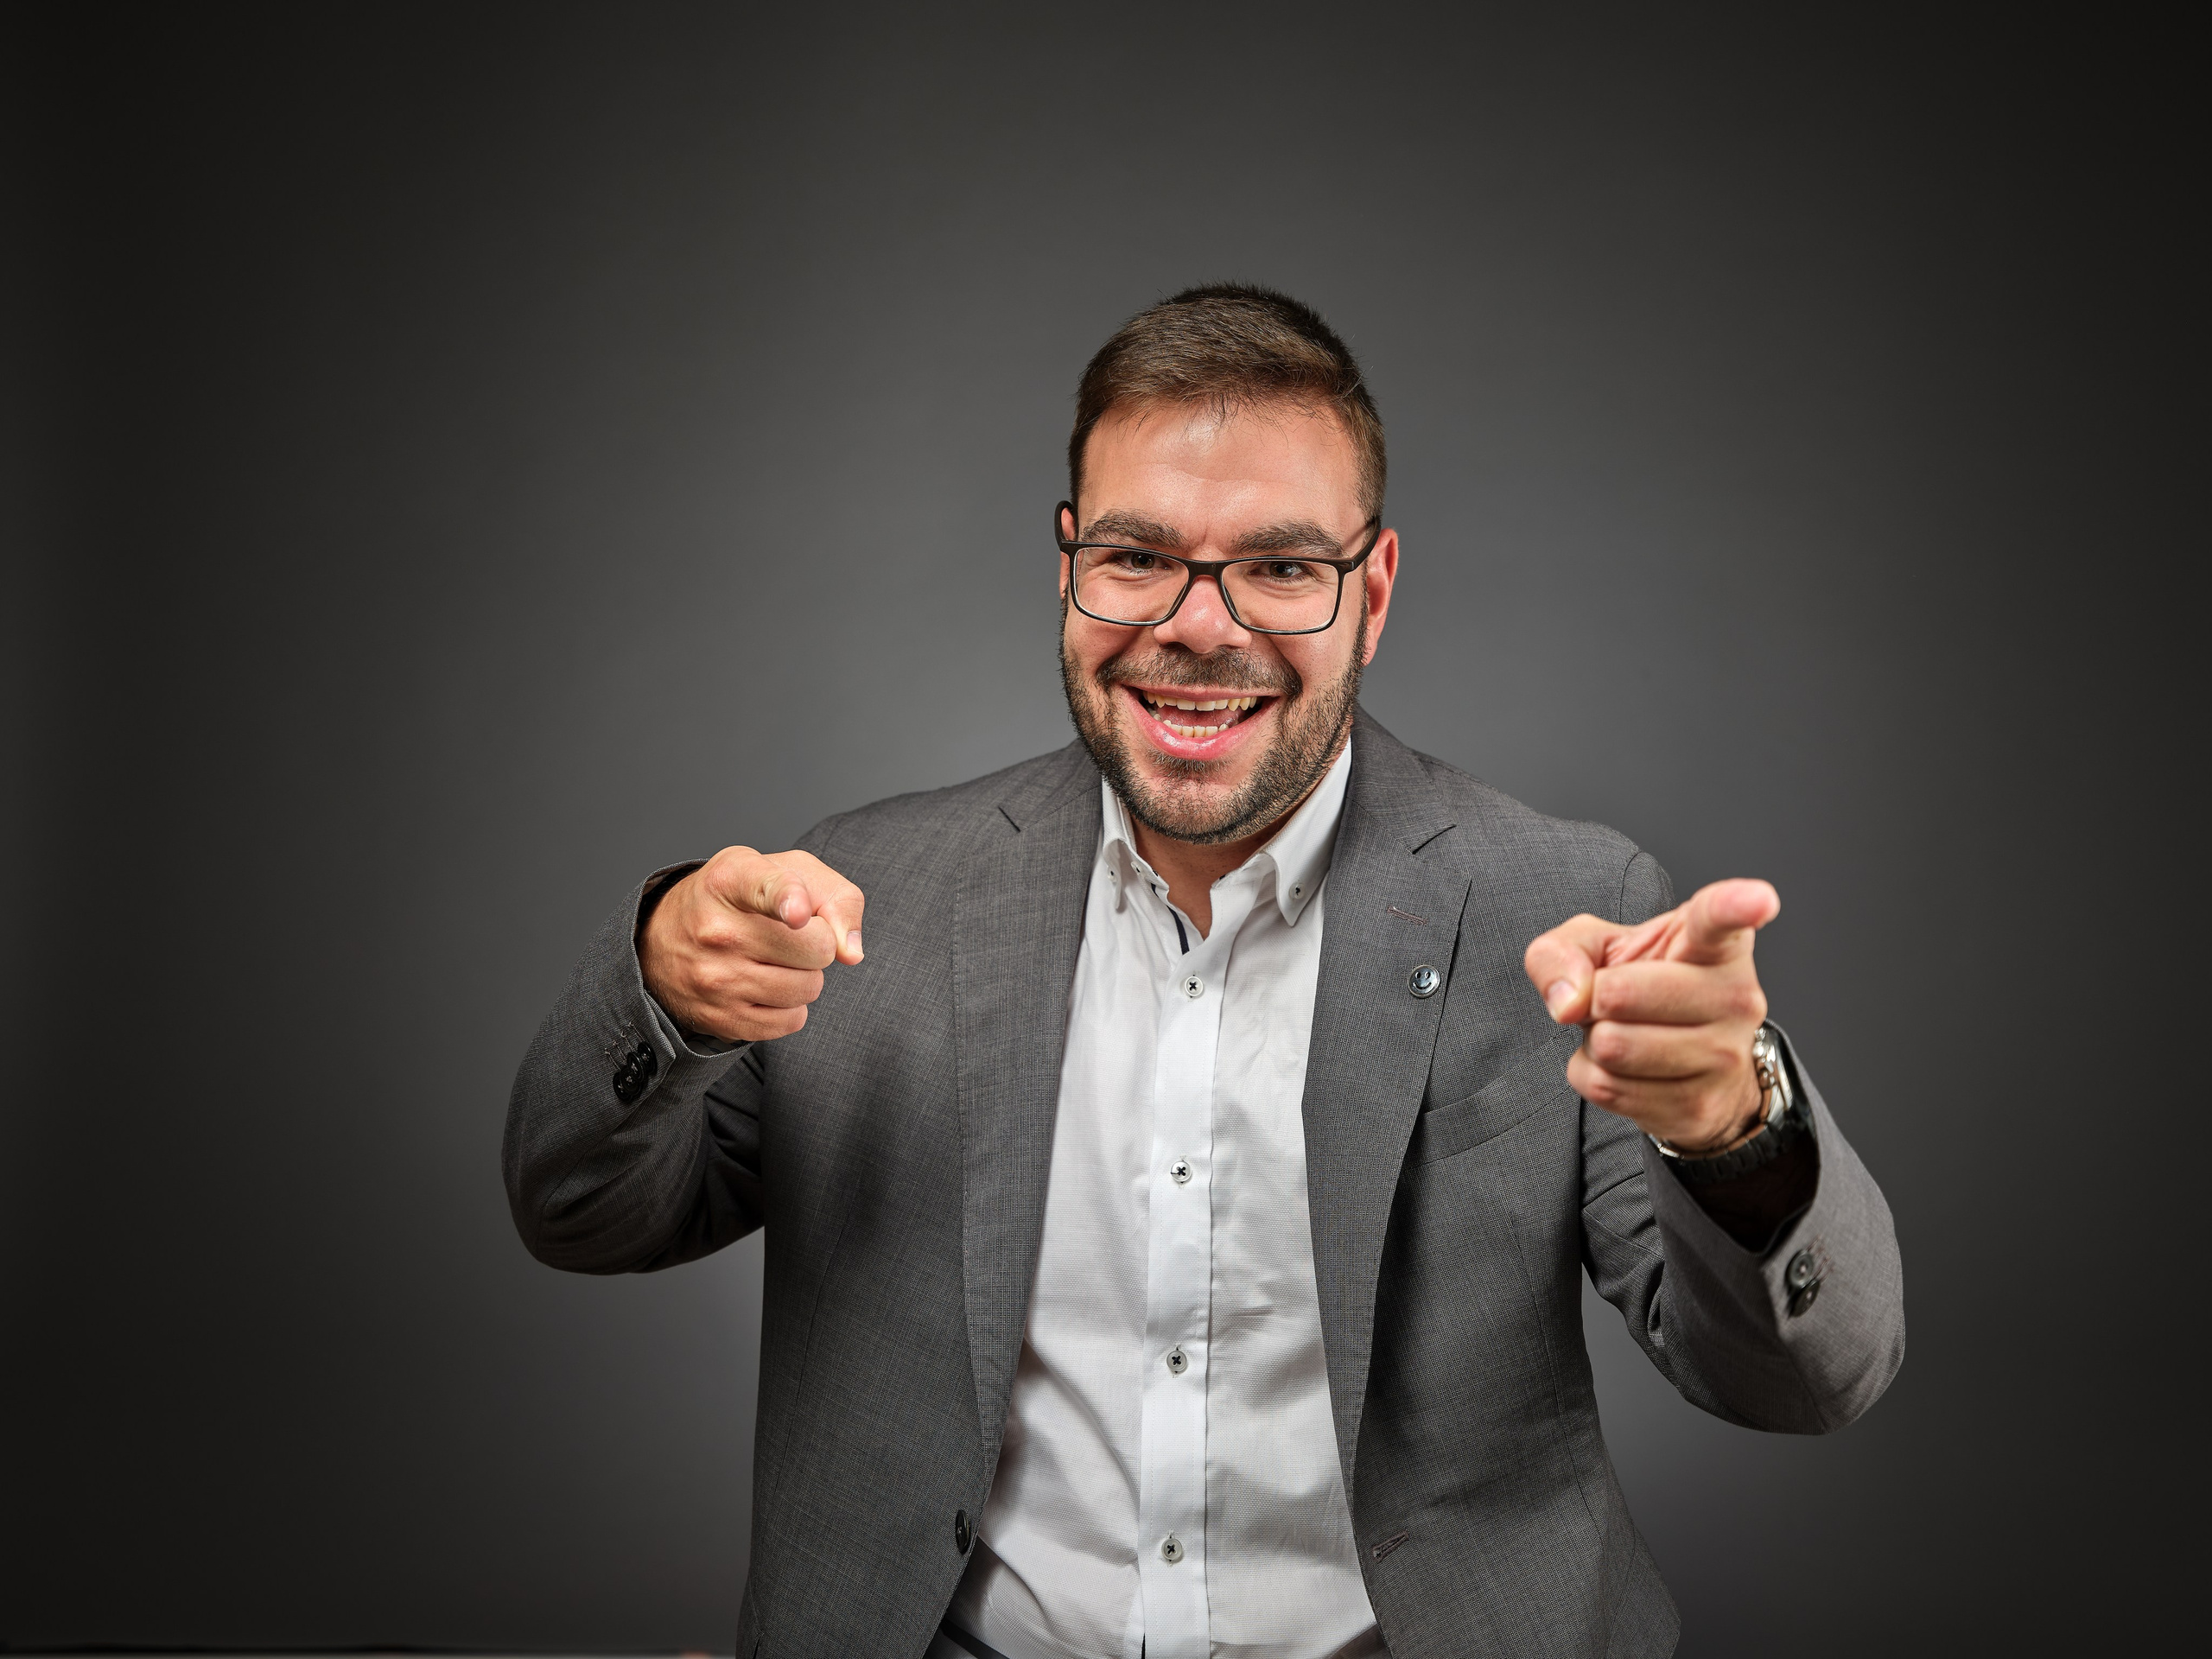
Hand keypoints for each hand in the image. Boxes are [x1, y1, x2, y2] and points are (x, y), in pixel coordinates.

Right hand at [639, 847, 865, 1042]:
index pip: (767, 889)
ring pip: (808, 988)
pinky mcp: (720, 1018)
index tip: (797, 912)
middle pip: (816, 948)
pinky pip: (791, 1021)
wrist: (666, 938)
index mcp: (732, 880)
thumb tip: (850, 953)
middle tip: (792, 935)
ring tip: (775, 960)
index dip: (788, 899)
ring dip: (805, 976)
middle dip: (818, 943)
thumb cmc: (742, 899)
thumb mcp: (786, 871)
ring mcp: (715, 979)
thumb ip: (835, 898)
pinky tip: (766, 987)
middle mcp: (718, 930)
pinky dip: (791, 1006)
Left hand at [1522, 878, 1779, 1153]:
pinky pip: (1608, 1090)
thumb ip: (1561, 952)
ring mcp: (1726, 1056)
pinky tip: (1628, 1068)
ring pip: (1611, 1047)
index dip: (1737, 905)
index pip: (1723, 919)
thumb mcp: (1596, 949)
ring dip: (1595, 1043)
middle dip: (1594, 999)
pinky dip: (1595, 1079)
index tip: (1759, 900)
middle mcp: (1736, 996)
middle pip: (1618, 994)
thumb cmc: (1641, 986)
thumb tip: (1569, 1001)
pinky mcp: (1702, 1107)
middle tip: (1616, 1000)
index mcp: (1716, 942)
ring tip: (1627, 1032)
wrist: (1684, 1065)